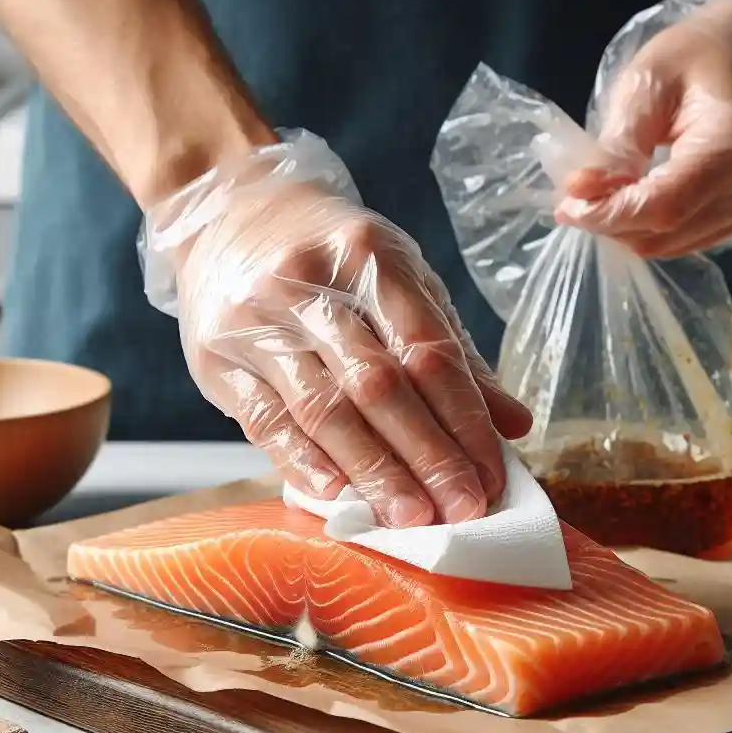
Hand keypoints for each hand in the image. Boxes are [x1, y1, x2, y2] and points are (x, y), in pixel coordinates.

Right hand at [143, 131, 531, 527]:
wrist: (228, 213)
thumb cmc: (329, 255)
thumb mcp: (398, 277)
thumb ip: (451, 350)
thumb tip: (513, 424)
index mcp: (369, 257)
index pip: (428, 350)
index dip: (464, 419)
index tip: (491, 475)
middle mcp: (308, 285)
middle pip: (378, 384)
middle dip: (427, 456)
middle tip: (462, 510)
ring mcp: (256, 321)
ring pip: (323, 408)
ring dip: (372, 472)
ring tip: (410, 518)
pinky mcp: (217, 358)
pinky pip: (265, 420)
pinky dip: (305, 463)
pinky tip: (338, 498)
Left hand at [557, 0, 731, 257]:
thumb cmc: (696, 55)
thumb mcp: (644, 86)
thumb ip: (615, 146)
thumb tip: (580, 195)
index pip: (662, 207)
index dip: (608, 215)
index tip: (568, 205)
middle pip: (664, 233)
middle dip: (611, 222)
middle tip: (576, 197)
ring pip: (670, 245)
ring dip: (626, 228)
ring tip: (601, 194)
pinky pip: (684, 240)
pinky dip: (649, 227)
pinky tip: (632, 198)